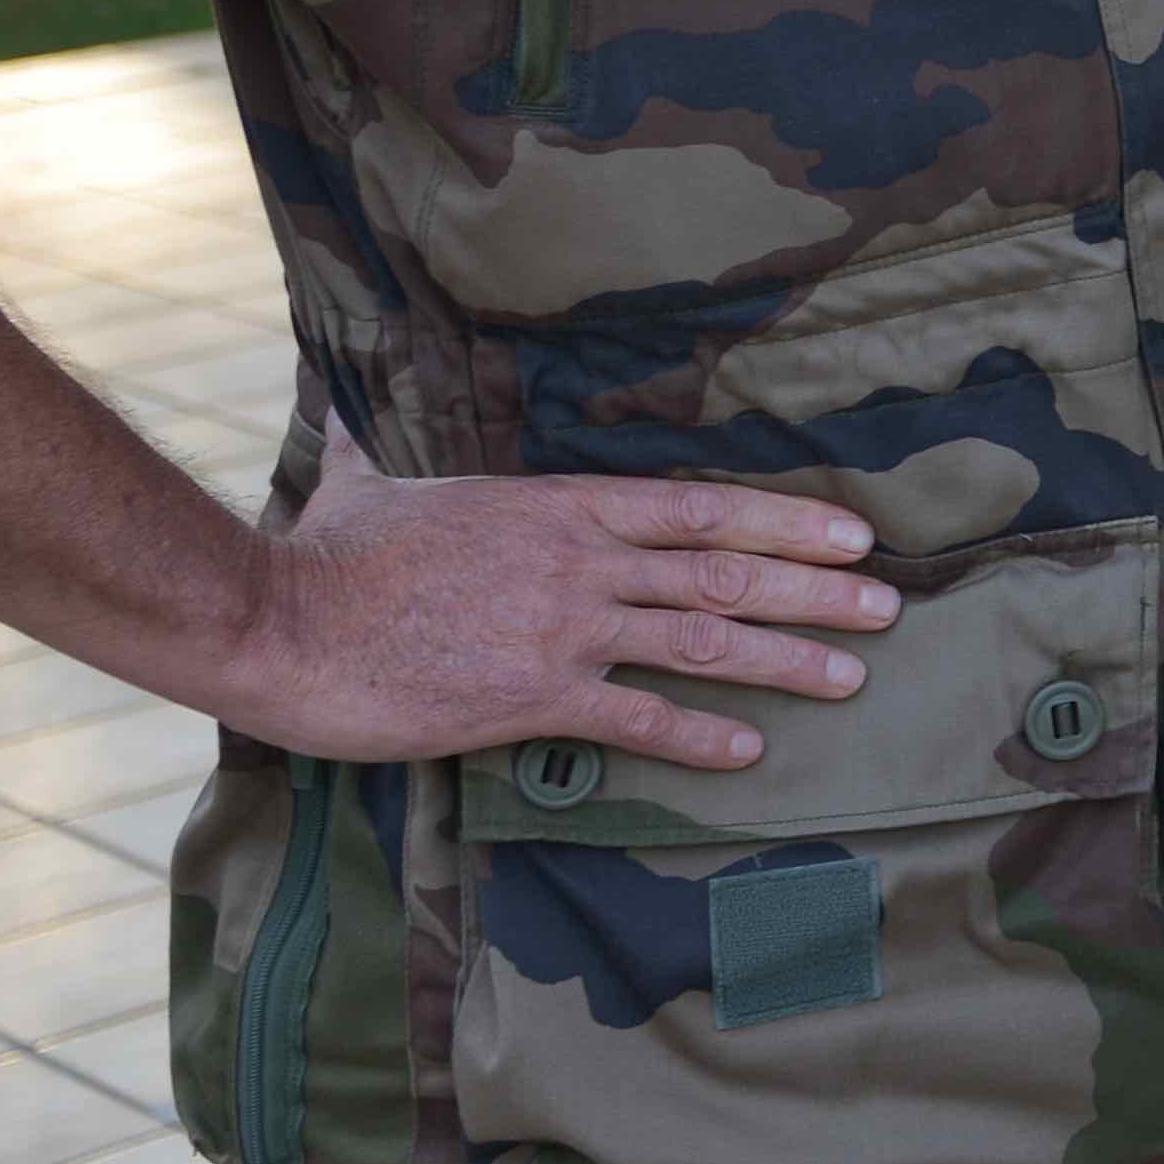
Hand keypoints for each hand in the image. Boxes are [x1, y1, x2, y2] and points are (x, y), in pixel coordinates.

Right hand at [210, 473, 901, 772]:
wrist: (275, 618)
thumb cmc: (321, 555)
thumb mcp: (363, 485)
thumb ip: (369, 451)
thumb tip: (336, 412)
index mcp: (557, 509)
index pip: (698, 509)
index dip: (783, 522)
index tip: (849, 534)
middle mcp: (579, 563)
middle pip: (724, 573)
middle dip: (815, 590)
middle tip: (888, 605)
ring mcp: (562, 629)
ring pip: (704, 642)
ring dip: (788, 662)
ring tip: (853, 678)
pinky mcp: (529, 697)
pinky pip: (637, 718)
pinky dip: (700, 736)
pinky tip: (750, 751)